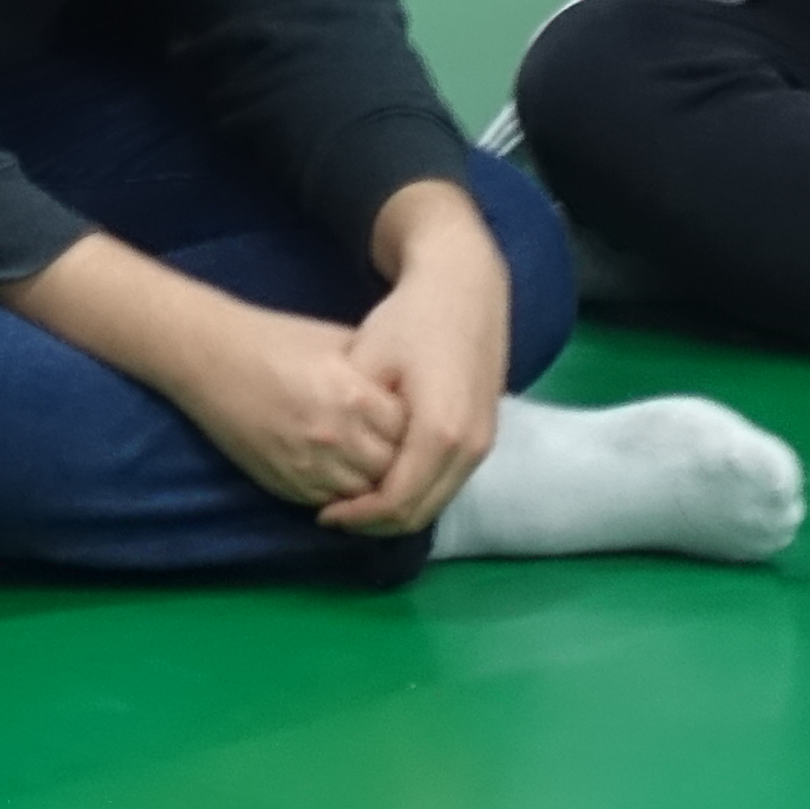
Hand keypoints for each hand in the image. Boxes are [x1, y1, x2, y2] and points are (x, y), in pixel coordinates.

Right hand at [156, 298, 412, 510]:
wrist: (209, 358)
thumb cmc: (274, 341)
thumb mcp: (336, 341)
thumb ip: (376, 373)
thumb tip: (412, 395)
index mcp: (353, 395)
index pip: (410, 431)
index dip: (412, 428)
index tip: (409, 419)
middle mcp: (336, 437)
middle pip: (392, 468)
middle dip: (396, 459)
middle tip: (394, 445)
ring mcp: (309, 467)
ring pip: (366, 495)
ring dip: (371, 481)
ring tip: (369, 459)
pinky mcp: (287, 485)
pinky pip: (333, 502)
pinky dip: (343, 493)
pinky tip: (340, 469)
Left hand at [313, 187, 509, 536]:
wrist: (465, 286)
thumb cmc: (408, 319)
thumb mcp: (367, 364)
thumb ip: (354, 420)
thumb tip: (331, 462)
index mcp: (440, 434)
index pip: (396, 503)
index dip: (357, 517)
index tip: (323, 513)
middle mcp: (471, 448)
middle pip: (421, 512)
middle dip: (376, 522)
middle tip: (336, 515)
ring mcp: (484, 443)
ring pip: (438, 499)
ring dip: (398, 508)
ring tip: (356, 500)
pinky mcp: (486, 434)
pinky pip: (449, 479)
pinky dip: (418, 489)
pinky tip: (386, 476)